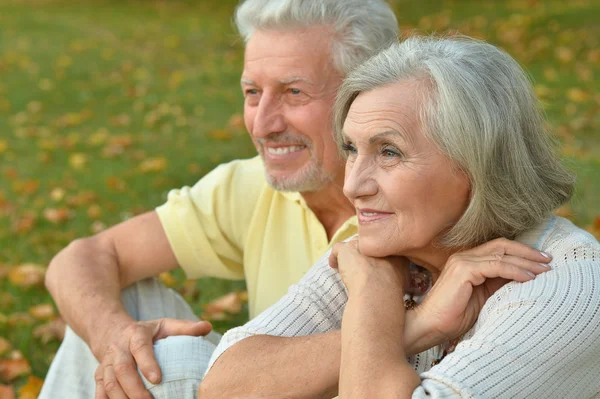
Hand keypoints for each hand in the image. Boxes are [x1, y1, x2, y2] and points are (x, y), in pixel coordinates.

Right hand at [94, 318, 211, 398]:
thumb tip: (207, 327)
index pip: (140, 348)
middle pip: (122, 370)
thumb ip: (186, 328)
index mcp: (136, 334)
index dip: (147, 363)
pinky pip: (100, 392)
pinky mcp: (99, 375)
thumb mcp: (166, 325)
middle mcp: (118, 348)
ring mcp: (106, 363)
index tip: (158, 379)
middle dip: (135, 389)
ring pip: (109, 384)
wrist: (113, 332)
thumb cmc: (148, 333)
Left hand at [329, 238, 409, 295]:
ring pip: (352, 245)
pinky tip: (334, 267)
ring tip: (349, 267)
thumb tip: (396, 274)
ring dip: (351, 255)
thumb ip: (399, 270)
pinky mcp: (345, 249)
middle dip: (364, 252)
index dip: (377, 253)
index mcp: (393, 245)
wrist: (377, 290)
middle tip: (362, 266)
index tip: (375, 263)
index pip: (383, 243)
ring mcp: (360, 243)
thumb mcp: (404, 278)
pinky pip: (337, 250)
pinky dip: (335, 258)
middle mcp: (377, 240)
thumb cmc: (392, 288)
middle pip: (368, 242)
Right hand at [414, 238, 550, 344]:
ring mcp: (462, 261)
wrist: (430, 326)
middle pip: (502, 245)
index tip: (542, 262)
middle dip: (528, 252)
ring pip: (501, 254)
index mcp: (467, 261)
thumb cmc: (453, 317)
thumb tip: (524, 279)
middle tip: (549, 261)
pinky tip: (529, 277)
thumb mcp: (483, 298)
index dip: (522, 252)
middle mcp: (464, 256)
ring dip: (526, 261)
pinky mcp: (463, 270)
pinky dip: (515, 270)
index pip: (498, 249)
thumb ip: (498, 285)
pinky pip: (496, 266)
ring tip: (545, 270)